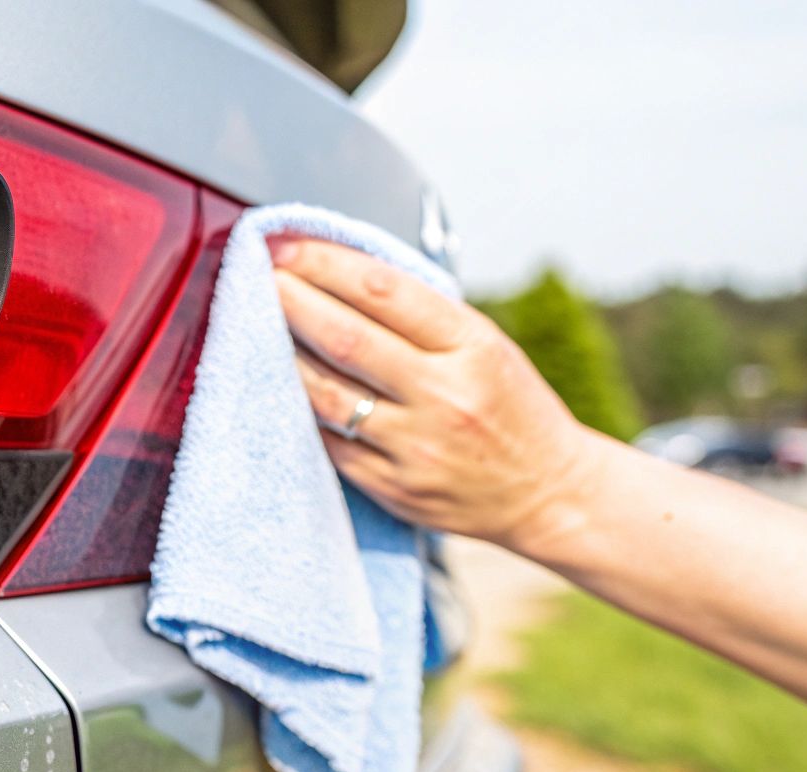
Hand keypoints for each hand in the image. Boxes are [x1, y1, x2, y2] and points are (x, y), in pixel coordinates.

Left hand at [270, 237, 605, 550]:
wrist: (548, 493)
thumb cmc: (512, 407)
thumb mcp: (487, 344)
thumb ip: (422, 315)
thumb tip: (340, 271)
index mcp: (473, 347)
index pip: (383, 291)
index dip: (324, 262)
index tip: (286, 243)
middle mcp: (445, 397)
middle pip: (346, 339)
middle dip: (291, 299)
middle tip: (258, 273)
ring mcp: (417, 448)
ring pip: (327, 394)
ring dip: (283, 354)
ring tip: (258, 323)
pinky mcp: (394, 488)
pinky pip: (329, 441)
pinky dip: (301, 407)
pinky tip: (282, 383)